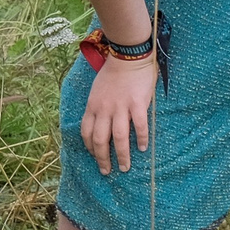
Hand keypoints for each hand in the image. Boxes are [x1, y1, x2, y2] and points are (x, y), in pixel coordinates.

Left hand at [81, 54, 157, 174]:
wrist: (128, 58)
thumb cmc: (113, 75)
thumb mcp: (97, 91)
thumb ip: (97, 108)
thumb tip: (100, 126)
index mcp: (93, 106)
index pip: (86, 132)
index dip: (89, 148)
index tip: (95, 157)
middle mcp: (104, 109)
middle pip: (100, 140)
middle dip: (102, 159)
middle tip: (107, 171)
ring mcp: (121, 107)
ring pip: (119, 137)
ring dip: (121, 155)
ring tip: (124, 167)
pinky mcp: (137, 104)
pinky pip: (139, 126)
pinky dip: (140, 139)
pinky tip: (142, 148)